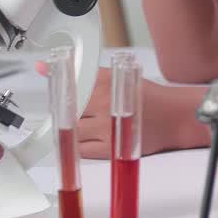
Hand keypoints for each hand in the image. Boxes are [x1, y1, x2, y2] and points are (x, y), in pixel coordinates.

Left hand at [35, 64, 210, 157]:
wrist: (174, 117)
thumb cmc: (148, 97)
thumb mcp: (117, 75)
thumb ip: (83, 72)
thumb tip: (43, 67)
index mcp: (106, 82)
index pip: (68, 84)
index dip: (55, 86)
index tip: (45, 81)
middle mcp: (105, 103)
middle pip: (67, 109)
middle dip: (65, 110)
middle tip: (74, 109)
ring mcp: (106, 128)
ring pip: (71, 131)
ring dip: (72, 128)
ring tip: (86, 124)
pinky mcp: (111, 148)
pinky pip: (82, 150)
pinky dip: (79, 145)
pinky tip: (90, 137)